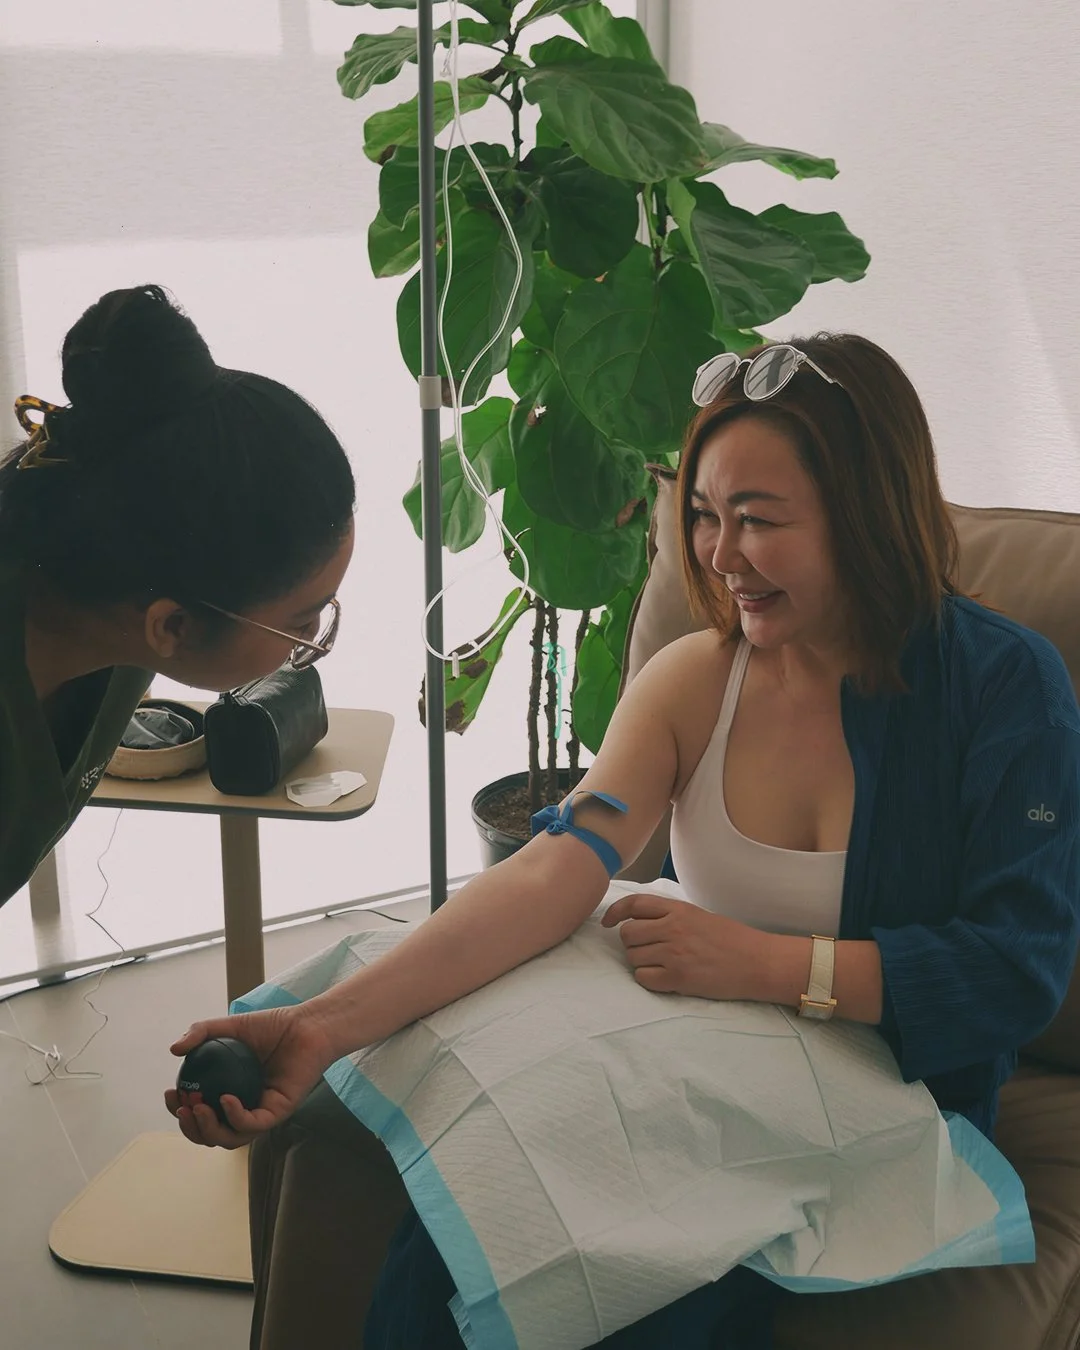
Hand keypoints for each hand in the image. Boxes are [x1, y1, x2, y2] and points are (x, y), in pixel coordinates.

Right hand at [164, 1005, 337, 1148]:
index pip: (198, 1112)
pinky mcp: (278, 1114)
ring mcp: (260, 1114)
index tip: (171, 1093)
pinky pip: (253, 1125)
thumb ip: (201, 1033)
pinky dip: (235, 1116)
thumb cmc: (272, 1026)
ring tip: (198, 1109)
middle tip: (183, 1108)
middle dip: (190, 1129)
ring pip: (230, 1139)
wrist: (306, 1025)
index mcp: (228, 1093)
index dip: (180, 1110)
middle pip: (210, 1134)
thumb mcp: (229, 1026)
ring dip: (208, 1130)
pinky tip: (225, 1099)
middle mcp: (243, 1108)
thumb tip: (173, 1050)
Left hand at [601, 892, 767, 1000]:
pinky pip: (643, 978)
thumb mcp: (698, 916)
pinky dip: (648, 979)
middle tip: (649, 949)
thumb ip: (669, 915)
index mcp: (678, 909)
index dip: (615, 912)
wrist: (757, 961)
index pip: (634, 904)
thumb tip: (638, 921)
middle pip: (628, 934)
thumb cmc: (731, 939)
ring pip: (633, 957)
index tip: (607, 922)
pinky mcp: (678, 978)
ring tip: (661, 964)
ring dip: (641, 962)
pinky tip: (663, 978)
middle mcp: (672, 928)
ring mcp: (674, 953)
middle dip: (632, 943)